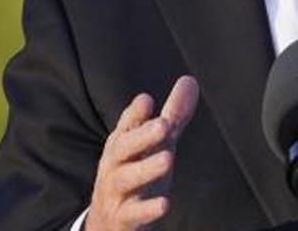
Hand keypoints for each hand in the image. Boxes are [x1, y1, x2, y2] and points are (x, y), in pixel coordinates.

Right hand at [84, 76, 199, 230]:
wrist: (107, 223)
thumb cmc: (136, 174)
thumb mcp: (155, 145)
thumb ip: (173, 115)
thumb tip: (190, 80)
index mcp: (123, 144)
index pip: (126, 126)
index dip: (134, 114)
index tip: (146, 100)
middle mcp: (115, 165)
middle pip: (123, 148)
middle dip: (142, 135)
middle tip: (163, 125)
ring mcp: (116, 192)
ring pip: (125, 178)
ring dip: (145, 168)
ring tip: (167, 159)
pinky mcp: (122, 218)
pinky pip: (132, 214)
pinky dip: (147, 209)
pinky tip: (165, 204)